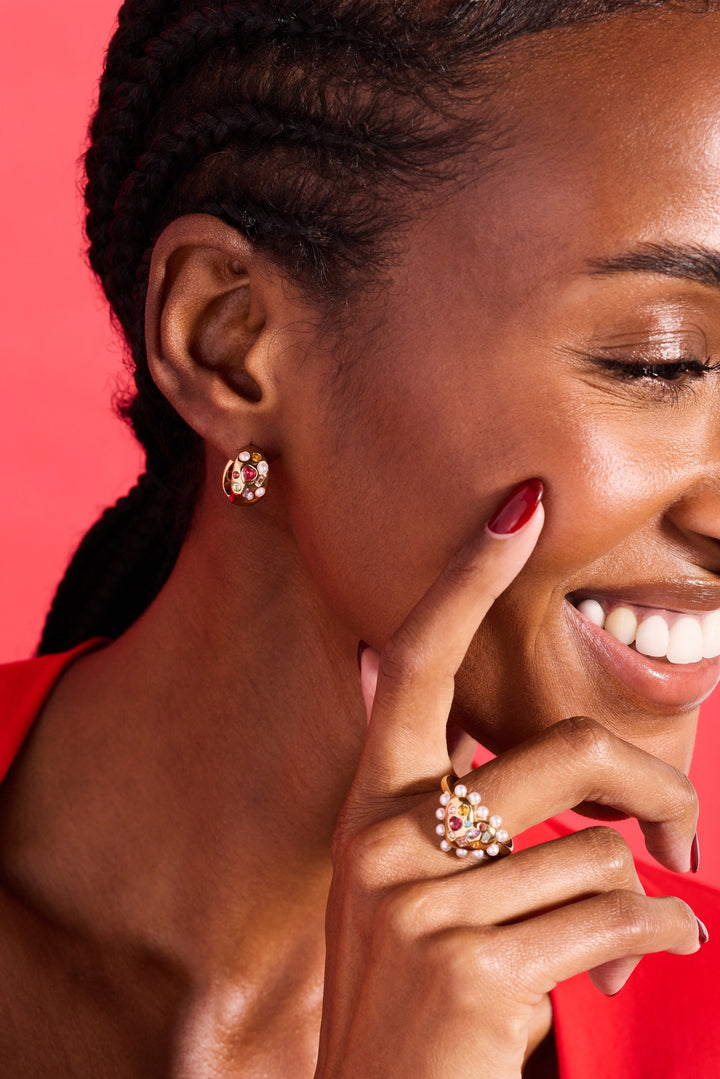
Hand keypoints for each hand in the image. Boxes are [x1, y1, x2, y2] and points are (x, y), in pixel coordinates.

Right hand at [315, 481, 701, 1078]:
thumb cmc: (407, 991)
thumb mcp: (389, 877)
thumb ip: (402, 773)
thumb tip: (369, 661)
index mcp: (372, 806)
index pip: (419, 663)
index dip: (467, 577)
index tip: (521, 504)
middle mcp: (387, 840)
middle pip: (563, 752)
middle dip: (649, 780)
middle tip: (683, 825)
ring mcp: (424, 905)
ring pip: (602, 853)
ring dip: (640, 901)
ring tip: (630, 935)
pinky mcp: (472, 969)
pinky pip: (615, 918)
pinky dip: (658, 940)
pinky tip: (648, 960)